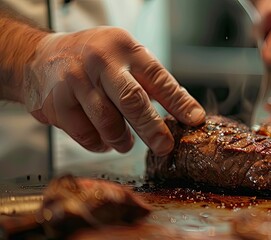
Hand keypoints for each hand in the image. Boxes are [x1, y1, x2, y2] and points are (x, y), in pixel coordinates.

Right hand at [24, 27, 205, 155]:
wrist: (42, 57)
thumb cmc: (95, 60)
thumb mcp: (125, 58)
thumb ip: (152, 82)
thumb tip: (187, 111)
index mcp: (125, 48)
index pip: (158, 78)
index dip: (179, 102)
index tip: (195, 120)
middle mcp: (100, 61)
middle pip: (132, 101)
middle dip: (152, 129)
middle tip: (164, 147)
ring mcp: (76, 80)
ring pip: (108, 123)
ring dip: (122, 141)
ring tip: (126, 143)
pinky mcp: (57, 102)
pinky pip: (86, 135)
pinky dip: (99, 144)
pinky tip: (103, 140)